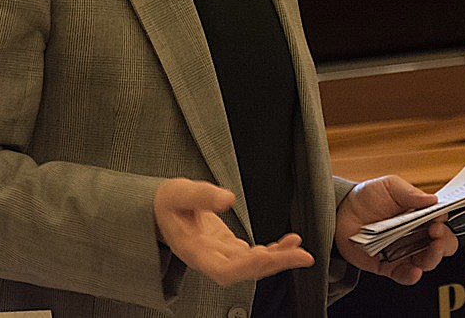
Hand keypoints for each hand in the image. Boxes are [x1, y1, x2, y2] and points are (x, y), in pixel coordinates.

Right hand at [154, 178, 313, 285]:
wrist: (161, 207)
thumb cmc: (168, 201)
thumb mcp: (179, 192)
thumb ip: (202, 195)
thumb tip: (229, 199)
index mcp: (194, 251)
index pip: (224, 271)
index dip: (248, 267)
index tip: (268, 256)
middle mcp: (209, 259)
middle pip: (245, 271)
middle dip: (275, 265)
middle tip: (303, 256)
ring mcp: (220, 255)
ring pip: (252, 265)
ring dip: (278, 259)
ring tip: (301, 250)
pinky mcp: (228, 247)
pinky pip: (253, 255)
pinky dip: (273, 251)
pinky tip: (290, 242)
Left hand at [335, 175, 458, 284]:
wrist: (340, 211)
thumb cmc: (367, 197)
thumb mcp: (389, 186)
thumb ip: (409, 192)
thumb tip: (432, 199)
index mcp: (420, 215)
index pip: (441, 222)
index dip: (444, 223)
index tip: (438, 220)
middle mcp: (415, 235)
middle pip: (441, 245)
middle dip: (444, 242)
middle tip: (436, 233)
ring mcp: (403, 251)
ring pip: (427, 261)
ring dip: (432, 258)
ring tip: (430, 251)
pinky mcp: (388, 265)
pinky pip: (404, 275)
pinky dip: (411, 276)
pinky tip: (414, 271)